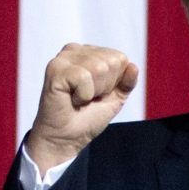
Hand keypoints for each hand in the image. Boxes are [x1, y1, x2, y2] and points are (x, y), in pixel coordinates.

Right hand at [25, 43, 138, 171]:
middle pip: (111, 62)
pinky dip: (83, 95)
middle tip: (86, 98)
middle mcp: (75, 50)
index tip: (96, 94)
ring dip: (93, 92)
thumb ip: (126, 82)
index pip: (120, 58)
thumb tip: (133, 66)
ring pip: (100, 68)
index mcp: (89, 53)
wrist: (65, 139)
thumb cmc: (86, 118)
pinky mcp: (55, 69)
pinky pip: (84, 77)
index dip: (113, 83)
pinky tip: (71, 99)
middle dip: (104, 87)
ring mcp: (63, 58)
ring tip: (78, 99)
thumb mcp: (114, 99)